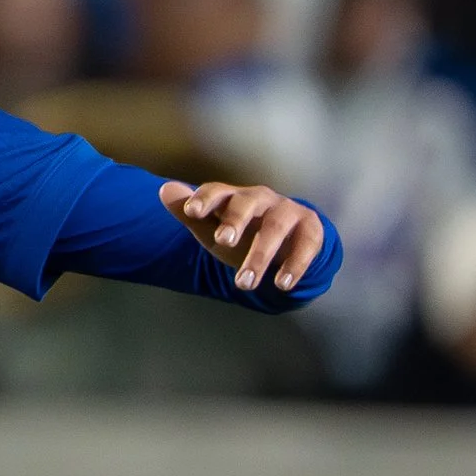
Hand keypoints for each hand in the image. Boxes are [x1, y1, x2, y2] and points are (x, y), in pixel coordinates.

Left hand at [159, 180, 325, 292]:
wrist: (286, 241)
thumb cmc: (242, 233)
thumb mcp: (212, 228)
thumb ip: (189, 213)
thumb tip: (164, 190)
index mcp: (233, 196)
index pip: (217, 191)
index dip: (205, 199)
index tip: (192, 212)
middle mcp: (261, 199)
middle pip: (247, 204)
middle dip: (235, 221)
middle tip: (223, 241)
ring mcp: (288, 211)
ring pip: (274, 228)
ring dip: (259, 257)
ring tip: (244, 284)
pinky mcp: (311, 229)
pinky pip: (305, 245)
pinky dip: (295, 265)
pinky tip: (282, 285)